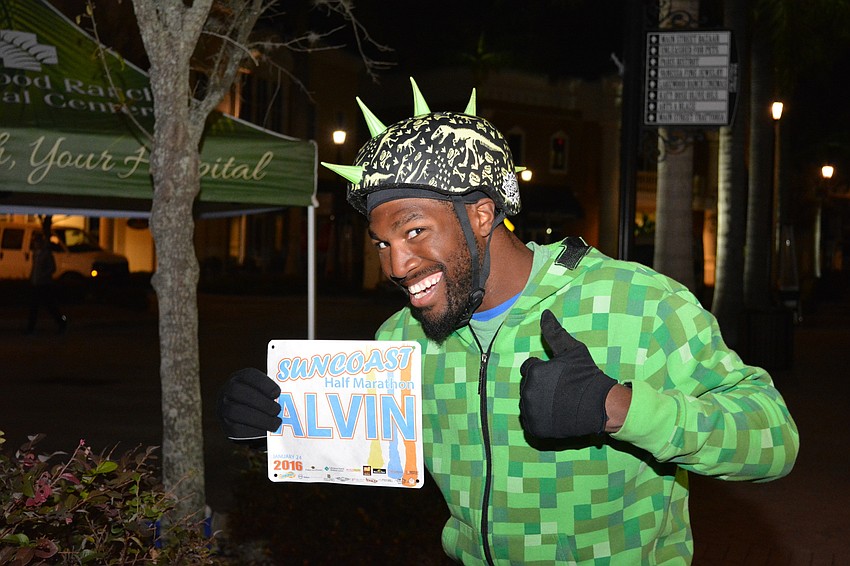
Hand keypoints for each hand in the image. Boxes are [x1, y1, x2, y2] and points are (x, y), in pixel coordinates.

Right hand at [217, 368, 281, 444]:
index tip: (277, 393)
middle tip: (277, 410)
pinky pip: (236, 429)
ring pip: (235, 411)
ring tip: (276, 423)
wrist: (252, 421)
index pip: (249, 375)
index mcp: (240, 377)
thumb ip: (275, 394)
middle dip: (260, 401)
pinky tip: (266, 432)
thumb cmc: (264, 401)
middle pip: (238, 391)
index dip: (263, 383)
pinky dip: (254, 431)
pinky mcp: (226, 426)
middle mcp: (227, 390)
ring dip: (259, 418)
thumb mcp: (267, 393)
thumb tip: (290, 397)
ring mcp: (223, 408)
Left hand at [519, 310, 616, 437]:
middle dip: (540, 385)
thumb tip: (544, 314)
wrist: (602, 406)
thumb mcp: (573, 350)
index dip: (544, 370)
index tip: (559, 376)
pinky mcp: (534, 428)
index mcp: (534, 372)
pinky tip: (556, 414)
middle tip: (561, 389)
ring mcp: (530, 412)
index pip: (529, 368)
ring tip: (560, 401)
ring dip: (539, 401)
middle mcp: (528, 392)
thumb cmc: (587, 376)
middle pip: (528, 385)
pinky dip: (539, 418)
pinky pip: (530, 420)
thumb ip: (555, 333)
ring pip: (528, 402)